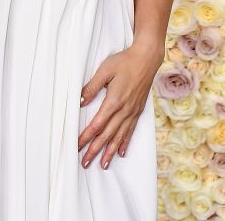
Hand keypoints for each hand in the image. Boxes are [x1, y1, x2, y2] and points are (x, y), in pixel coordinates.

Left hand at [78, 41, 162, 169]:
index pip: (97, 124)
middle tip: (85, 163)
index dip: (86, 137)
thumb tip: (80, 102)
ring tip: (103, 165)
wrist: (146, 58)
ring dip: (110, 152)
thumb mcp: (105, 70)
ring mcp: (132, 112)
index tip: (77, 146)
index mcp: (114, 101)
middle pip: (107, 135)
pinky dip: (125, 143)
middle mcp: (124, 110)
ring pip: (119, 137)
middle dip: (95, 150)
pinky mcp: (138, 110)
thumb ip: (92, 87)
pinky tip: (121, 152)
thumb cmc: (124, 61)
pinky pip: (131, 131)